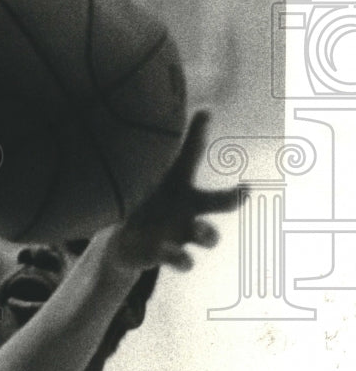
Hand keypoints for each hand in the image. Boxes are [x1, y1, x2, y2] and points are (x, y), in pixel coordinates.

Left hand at [111, 110, 238, 272]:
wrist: (125, 246)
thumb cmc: (140, 207)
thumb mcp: (138, 183)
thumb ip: (139, 161)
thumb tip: (135, 126)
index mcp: (178, 184)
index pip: (190, 154)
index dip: (197, 133)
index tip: (204, 111)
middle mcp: (187, 209)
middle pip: (218, 201)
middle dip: (233, 197)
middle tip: (246, 191)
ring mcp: (181, 234)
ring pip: (207, 235)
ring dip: (208, 233)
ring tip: (201, 231)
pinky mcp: (168, 256)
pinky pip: (182, 259)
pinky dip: (179, 257)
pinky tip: (170, 252)